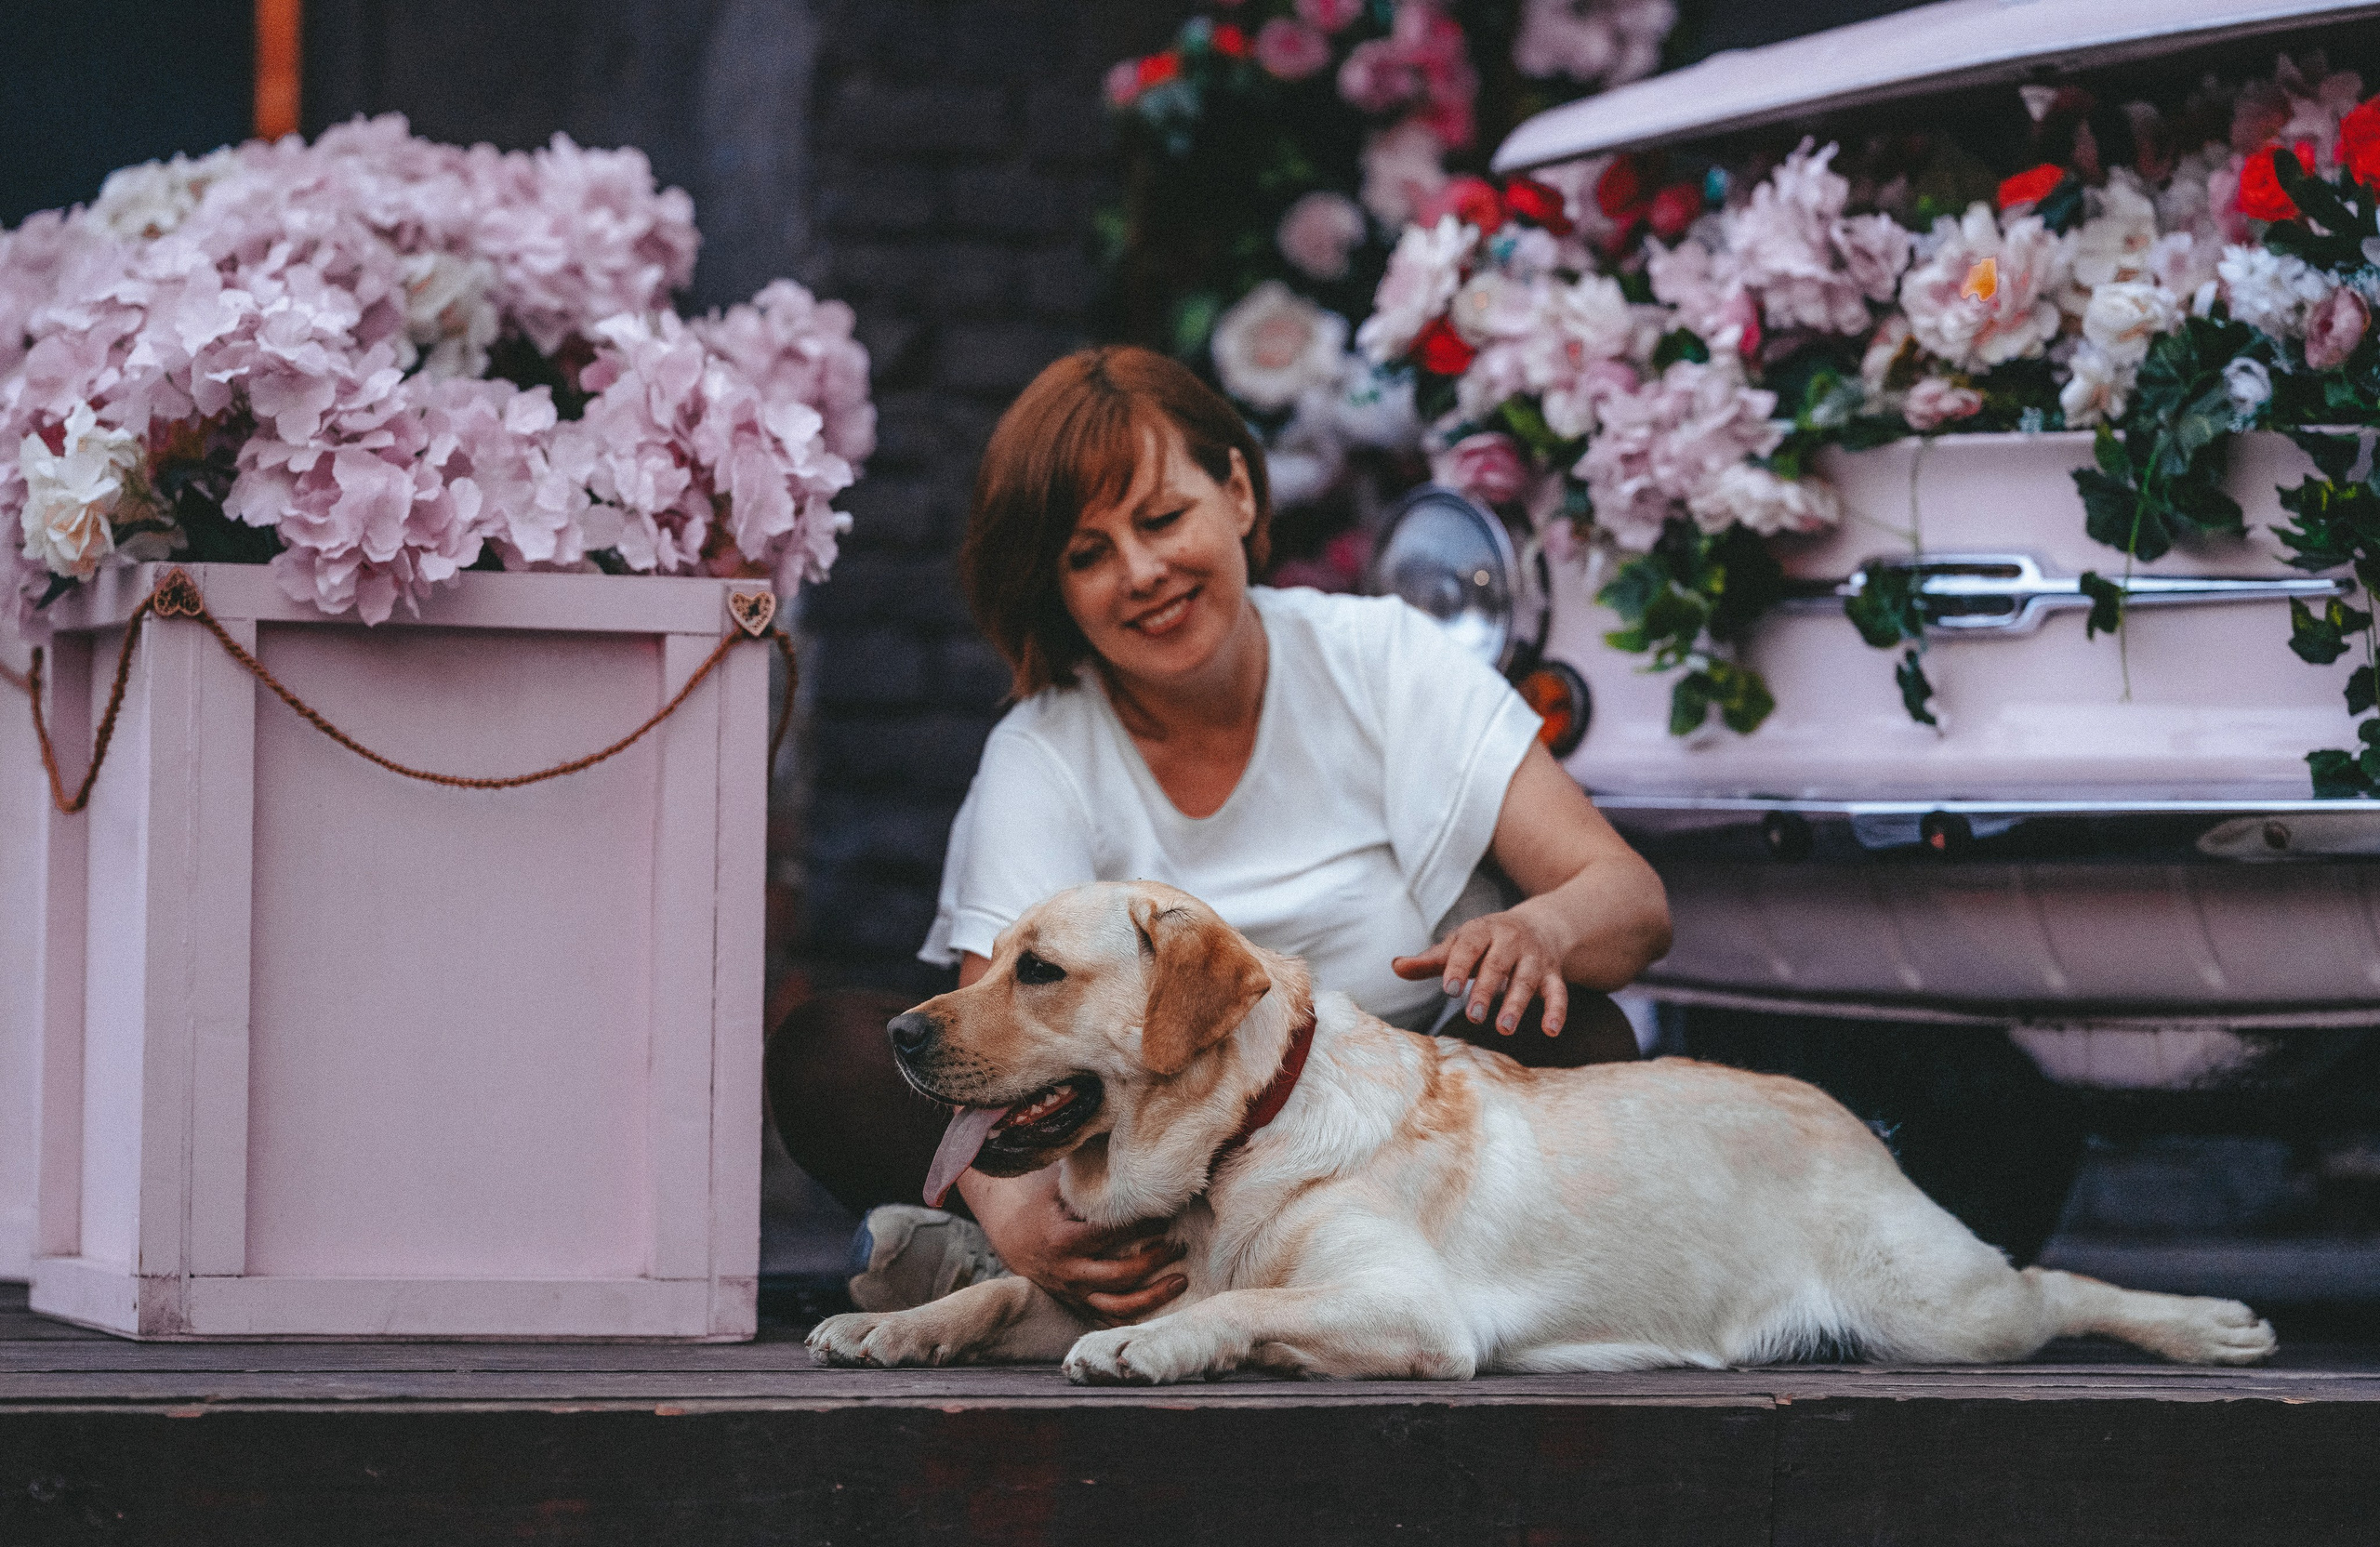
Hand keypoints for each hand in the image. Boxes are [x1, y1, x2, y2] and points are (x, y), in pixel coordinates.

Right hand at [956, 1166, 1186, 1325]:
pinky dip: (1133, 1319)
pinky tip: (1159, 1309)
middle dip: (1155, 1260)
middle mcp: (1069, 1271)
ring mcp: (1074, 1292)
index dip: (1144, 1224)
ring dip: (1153, 1297)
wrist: (1011, 1236)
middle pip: (1122, 1274)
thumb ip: (1090, 1180)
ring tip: (1180, 1281)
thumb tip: (1128, 1156)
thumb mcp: (1059, 1188)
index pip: (1113, 1233)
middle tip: (1180, 1245)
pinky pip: (1107, 1318)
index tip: (1168, 1212)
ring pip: (1117, 1306)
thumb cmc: (1042, 1204)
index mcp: (1064, 1240)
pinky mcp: (1077, 1303)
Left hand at [1392, 903, 1570, 1036]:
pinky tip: (1551, 1030)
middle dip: (1486, 990)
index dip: (1459, 967)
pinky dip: (1557, 1010)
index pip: (1468, 947)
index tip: (1449, 990)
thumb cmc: (1486, 941)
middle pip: (1498, 965)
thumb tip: (1395, 967)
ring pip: (1527, 979)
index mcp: (1482, 931)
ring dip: (1517, 1003)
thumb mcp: (1460, 944)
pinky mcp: (1553, 974)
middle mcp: (1510, 941)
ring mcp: (1534, 958)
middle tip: (1473, 1016)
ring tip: (1504, 1028)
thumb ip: (1430, 960)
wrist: (1539, 924)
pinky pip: (1558, 991)